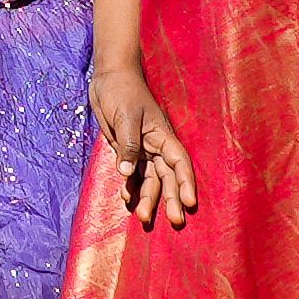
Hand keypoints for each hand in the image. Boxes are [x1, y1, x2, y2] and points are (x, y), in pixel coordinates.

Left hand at [93, 65, 198, 227]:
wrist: (108, 77)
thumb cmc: (122, 90)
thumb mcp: (126, 115)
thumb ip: (127, 144)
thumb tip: (126, 173)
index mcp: (162, 136)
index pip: (179, 162)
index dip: (186, 182)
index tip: (190, 203)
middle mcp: (156, 146)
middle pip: (167, 177)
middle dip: (171, 199)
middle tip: (175, 221)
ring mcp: (143, 150)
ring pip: (150, 179)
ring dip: (148, 198)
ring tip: (144, 218)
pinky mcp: (128, 152)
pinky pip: (133, 174)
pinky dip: (131, 187)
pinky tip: (127, 199)